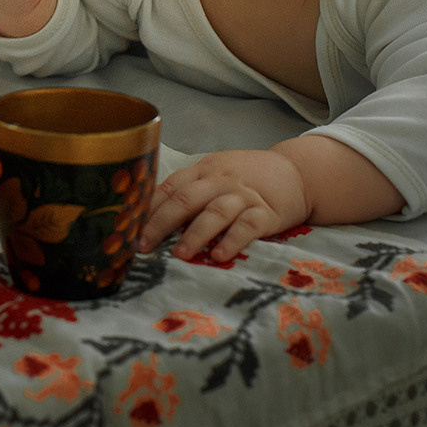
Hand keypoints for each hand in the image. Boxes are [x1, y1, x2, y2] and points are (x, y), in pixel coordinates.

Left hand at [137, 149, 308, 262]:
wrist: (297, 172)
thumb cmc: (247, 177)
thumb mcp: (216, 174)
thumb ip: (190, 190)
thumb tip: (150, 215)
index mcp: (203, 170)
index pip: (169, 187)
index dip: (148, 208)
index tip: (129, 228)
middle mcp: (220, 180)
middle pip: (186, 199)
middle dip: (161, 223)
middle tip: (144, 245)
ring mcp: (244, 196)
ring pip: (215, 212)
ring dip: (195, 234)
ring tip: (180, 254)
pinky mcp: (268, 213)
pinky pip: (248, 226)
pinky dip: (232, 241)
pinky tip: (219, 256)